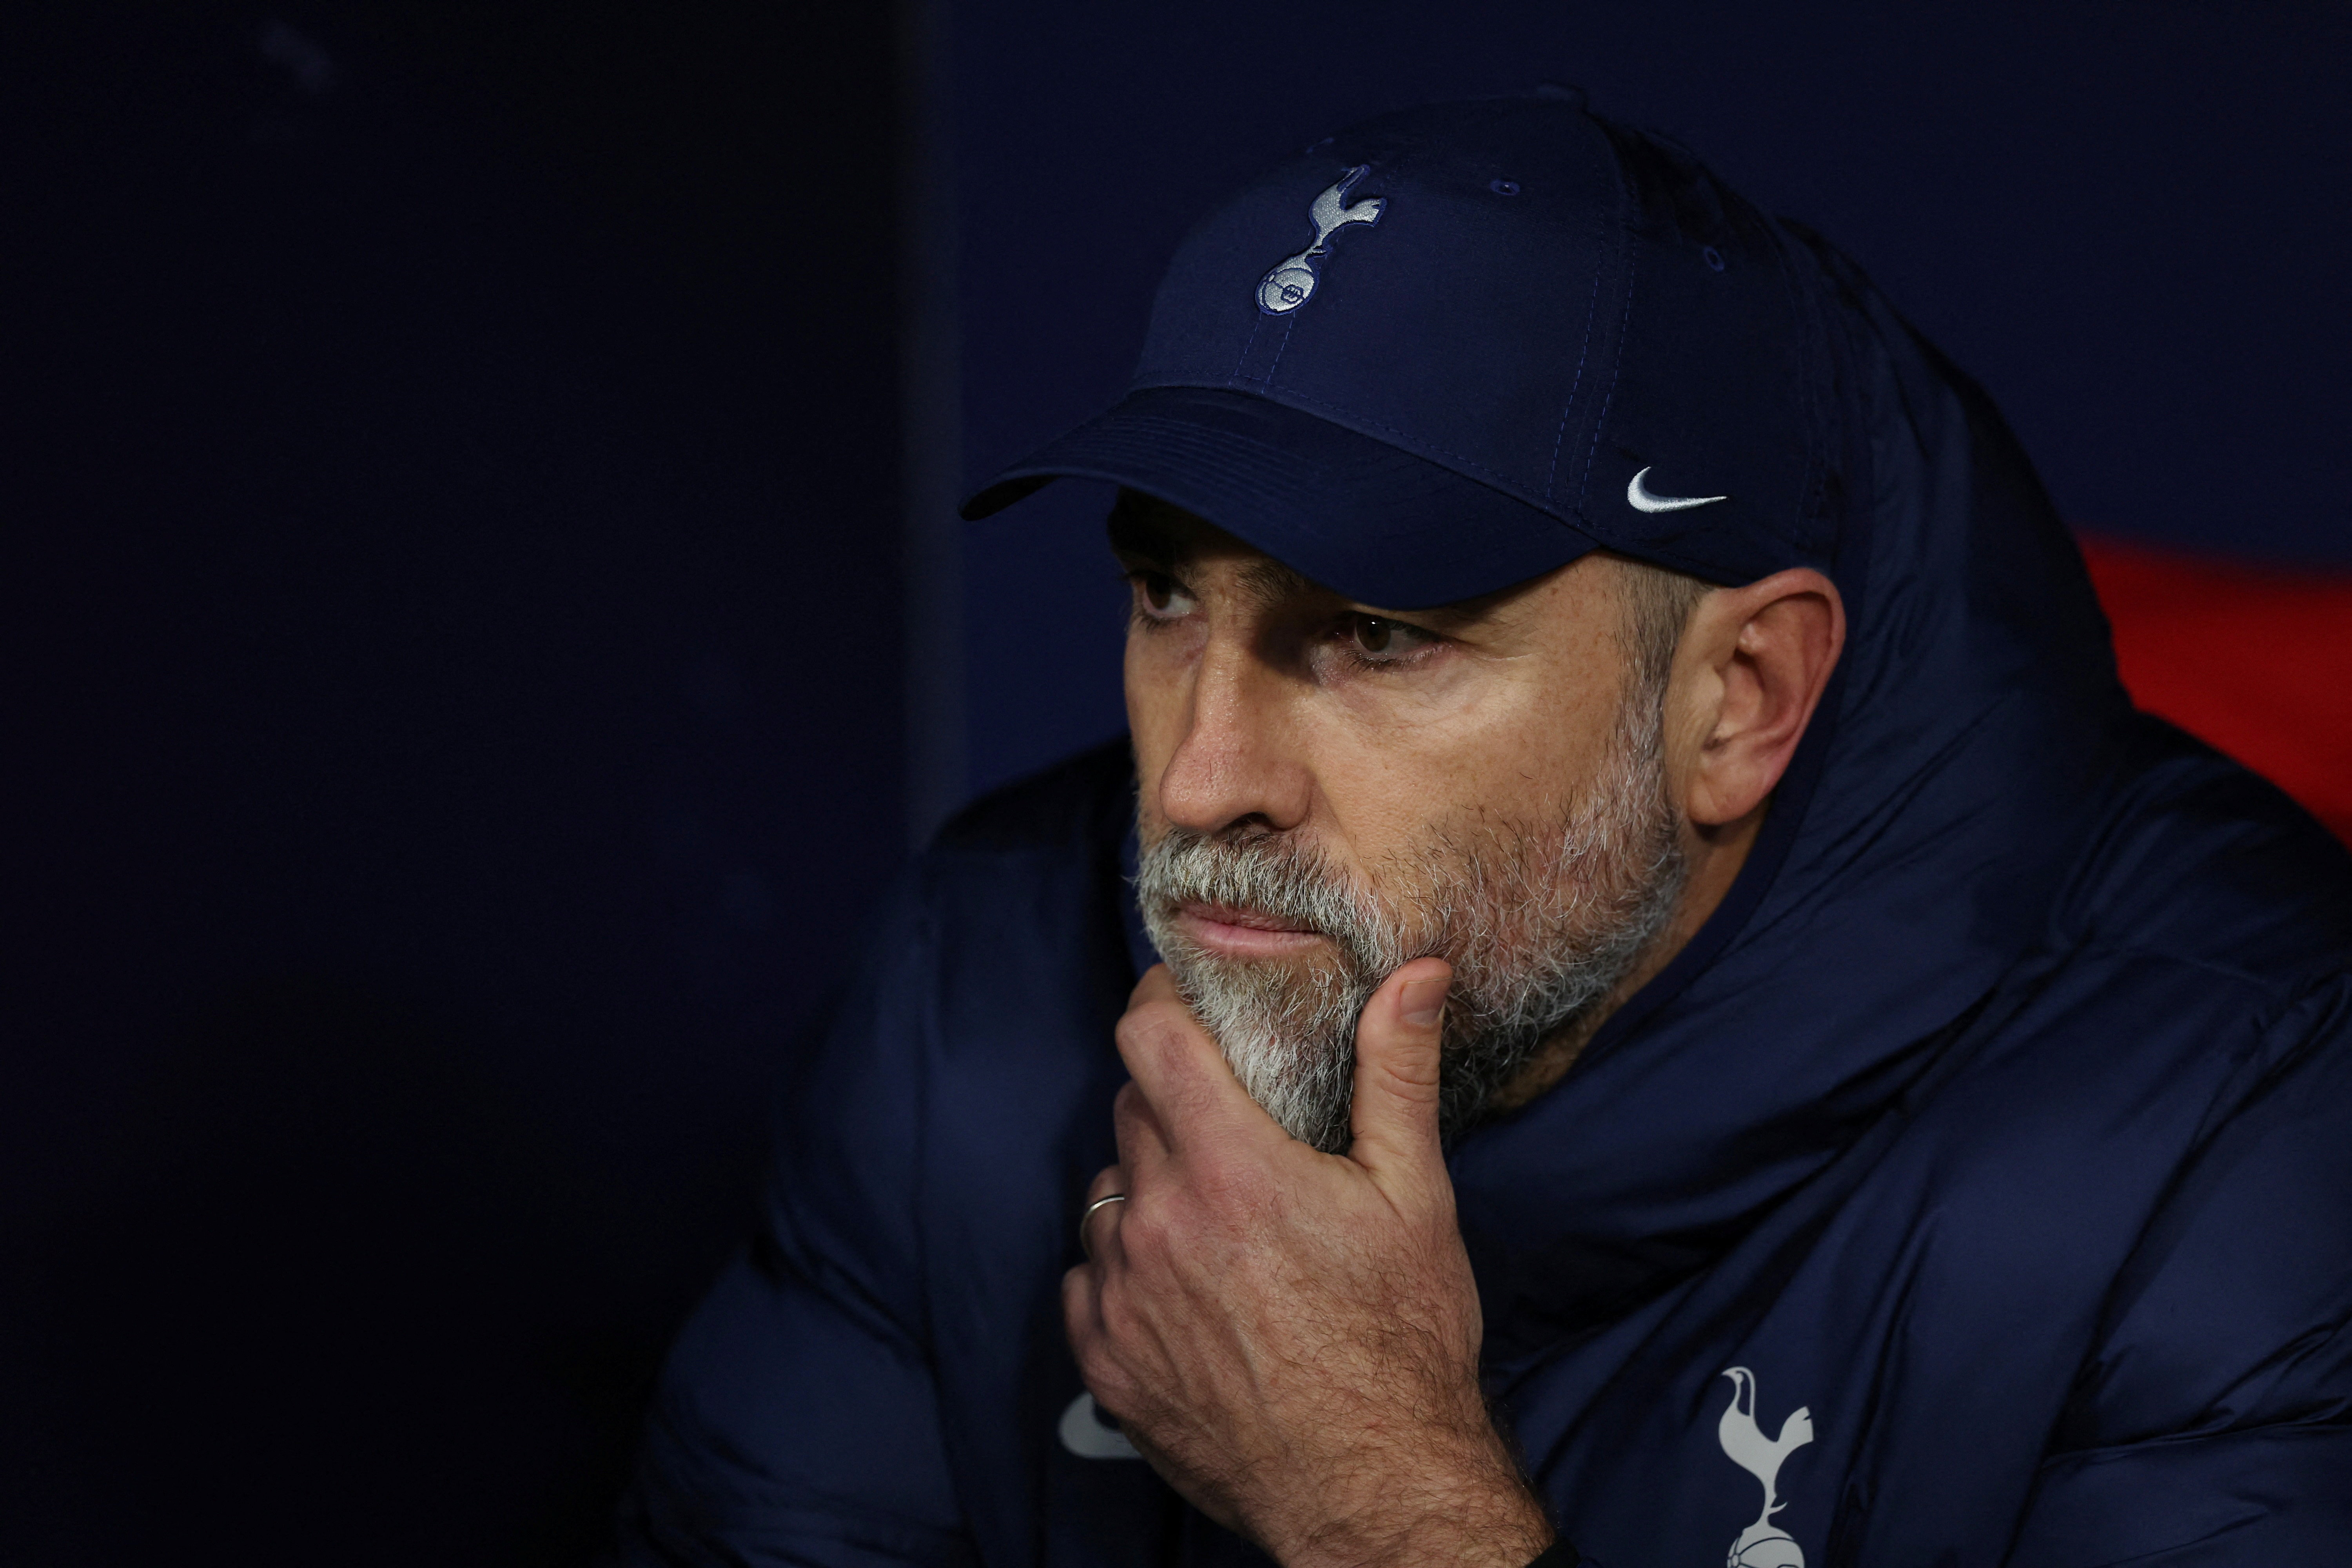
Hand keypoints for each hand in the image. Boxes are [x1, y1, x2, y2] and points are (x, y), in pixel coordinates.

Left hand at [1062, 961, 1552, 1567]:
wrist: (1372, 1490)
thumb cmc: (1401, 1344)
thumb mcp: (1415, 1197)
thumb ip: (1396, 1072)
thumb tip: (1414, 973)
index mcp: (1230, 1168)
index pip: (1148, 1038)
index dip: (1159, 1002)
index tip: (1183, 1002)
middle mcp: (1158, 1223)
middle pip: (1132, 1110)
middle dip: (1176, 1102)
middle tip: (1234, 1129)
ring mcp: (1121, 1296)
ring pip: (1107, 1195)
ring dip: (1149, 1190)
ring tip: (1219, 1224)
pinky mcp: (1104, 1361)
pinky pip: (1086, 1280)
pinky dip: (1124, 1271)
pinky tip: (1184, 1291)